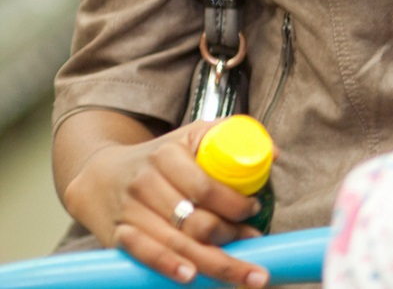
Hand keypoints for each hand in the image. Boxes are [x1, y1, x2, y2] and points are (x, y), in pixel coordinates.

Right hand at [61, 118, 267, 286]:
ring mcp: (130, 211)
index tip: (254, 210)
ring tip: (245, 274)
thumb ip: (231, 136)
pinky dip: (167, 266)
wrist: (100, 174)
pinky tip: (190, 277)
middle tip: (254, 243)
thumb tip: (274, 153)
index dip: (234, 203)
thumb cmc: (159, 157)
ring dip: (213, 261)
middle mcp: (145, 183)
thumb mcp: (191, 136)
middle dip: (229, 236)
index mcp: (167, 156)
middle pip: (193, 220)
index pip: (205, 187)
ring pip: (175, 242)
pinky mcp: (117, 235)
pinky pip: (143, 253)